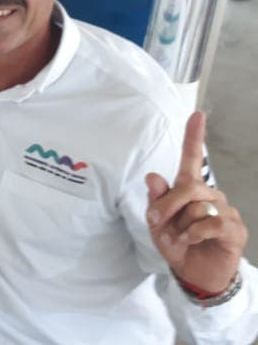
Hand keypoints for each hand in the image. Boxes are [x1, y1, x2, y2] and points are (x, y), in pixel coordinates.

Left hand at [146, 111, 246, 293]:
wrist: (192, 273)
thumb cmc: (176, 243)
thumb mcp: (158, 222)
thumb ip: (156, 200)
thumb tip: (153, 176)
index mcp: (189, 189)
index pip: (192, 158)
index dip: (194, 136)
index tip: (197, 114)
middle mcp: (210, 195)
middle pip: (188, 187)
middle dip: (167, 205)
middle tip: (157, 222)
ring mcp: (225, 211)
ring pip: (198, 207)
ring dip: (180, 225)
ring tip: (179, 238)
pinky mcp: (235, 228)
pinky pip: (211, 223)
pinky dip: (194, 234)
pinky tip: (192, 241)